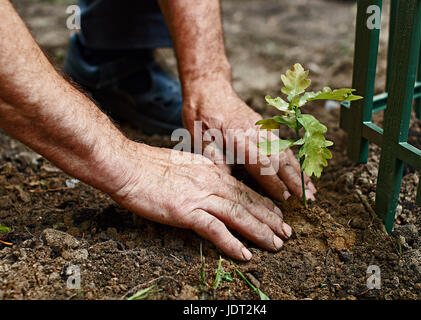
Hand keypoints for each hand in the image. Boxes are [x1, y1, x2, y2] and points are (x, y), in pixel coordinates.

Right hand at [109, 142, 291, 260]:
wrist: (127, 165)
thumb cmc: (149, 166)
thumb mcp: (183, 165)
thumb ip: (201, 175)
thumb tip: (210, 186)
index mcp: (211, 170)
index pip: (243, 189)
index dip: (262, 203)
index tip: (276, 214)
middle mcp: (212, 182)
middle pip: (247, 202)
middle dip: (269, 218)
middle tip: (286, 233)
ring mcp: (200, 196)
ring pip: (239, 215)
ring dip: (259, 231)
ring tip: (276, 244)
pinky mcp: (186, 211)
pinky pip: (215, 230)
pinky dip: (232, 243)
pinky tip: (245, 254)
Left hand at [182, 77, 316, 201]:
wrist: (209, 89)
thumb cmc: (200, 116)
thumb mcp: (199, 138)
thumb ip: (215, 160)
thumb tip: (227, 182)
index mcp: (237, 137)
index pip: (260, 162)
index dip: (273, 181)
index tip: (285, 197)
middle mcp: (255, 132)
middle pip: (279, 158)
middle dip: (295, 180)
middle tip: (307, 199)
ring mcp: (262, 128)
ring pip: (285, 151)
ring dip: (299, 171)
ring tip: (311, 189)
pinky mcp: (265, 127)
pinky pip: (284, 145)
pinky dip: (295, 160)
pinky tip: (302, 171)